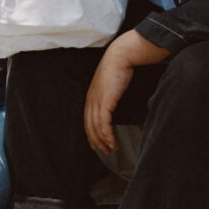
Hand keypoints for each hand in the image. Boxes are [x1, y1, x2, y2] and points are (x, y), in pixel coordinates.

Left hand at [84, 30, 169, 154]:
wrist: (121, 56)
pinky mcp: (104, 102)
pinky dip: (107, 135)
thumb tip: (115, 104)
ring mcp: (96, 101)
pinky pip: (103, 124)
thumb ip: (110, 95)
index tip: (97, 144)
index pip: (87, 120)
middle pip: (89, 126)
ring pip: (96, 128)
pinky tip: (113, 142)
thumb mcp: (111, 84)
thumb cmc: (119, 68)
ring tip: (112, 149)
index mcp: (91, 96)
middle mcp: (91, 100)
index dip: (91, 134)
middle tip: (105, 152)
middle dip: (96, 141)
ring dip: (104, 141)